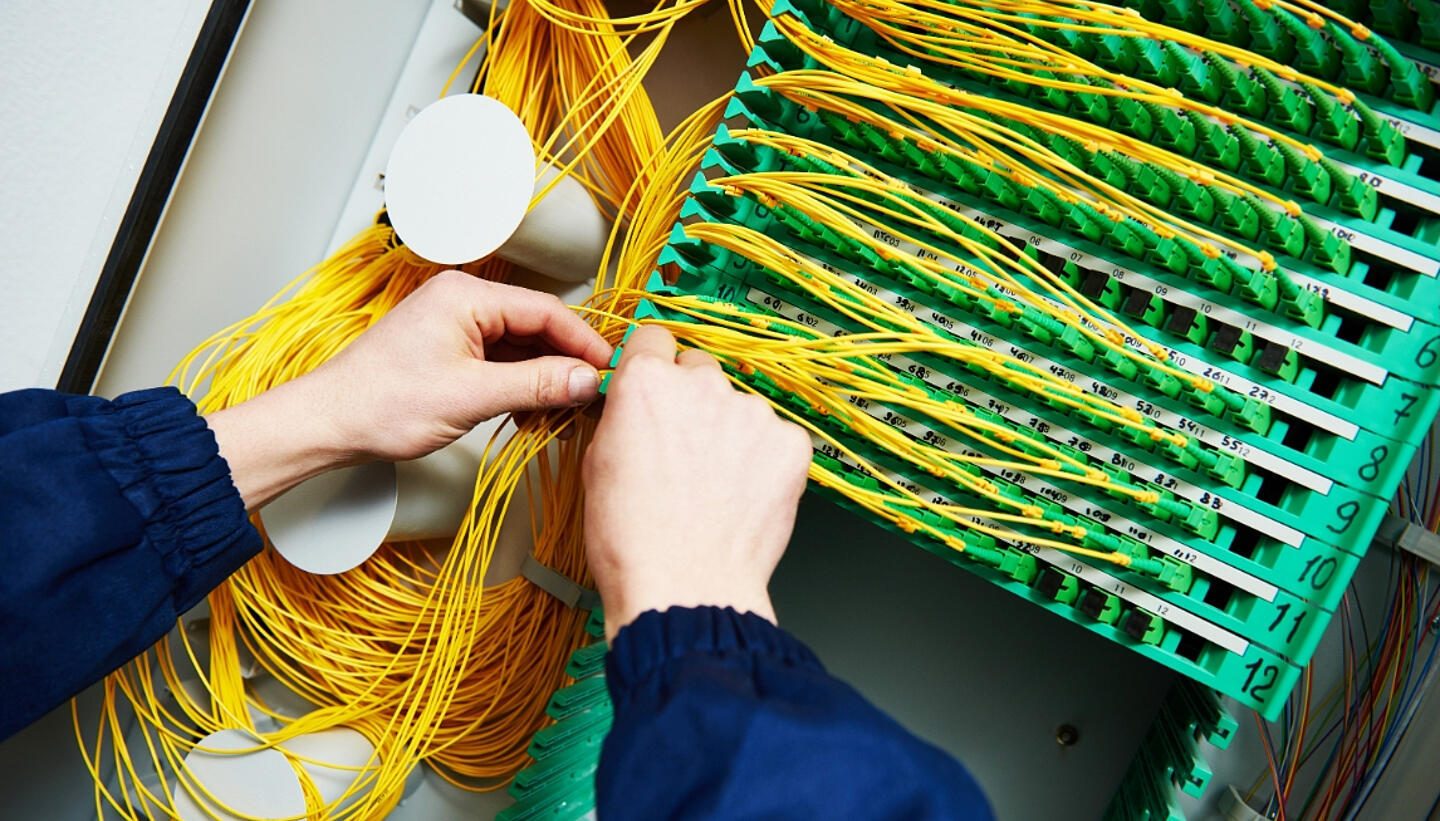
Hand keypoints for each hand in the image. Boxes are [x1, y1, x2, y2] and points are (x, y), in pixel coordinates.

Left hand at [207, 271, 611, 509]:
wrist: (330, 423)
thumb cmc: (382, 403)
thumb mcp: (472, 396)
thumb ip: (535, 385)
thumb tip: (587, 380)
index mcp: (467, 296)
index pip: (547, 310)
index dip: (585, 342)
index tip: (611, 370)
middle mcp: (463, 301)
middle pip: (538, 326)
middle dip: (568, 363)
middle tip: (597, 395)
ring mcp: (456, 325)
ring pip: (522, 347)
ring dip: (546, 378)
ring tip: (568, 411)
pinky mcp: (451, 349)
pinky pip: (502, 361)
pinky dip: (522, 385)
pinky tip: (535, 413)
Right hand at [582, 325, 811, 640]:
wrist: (685, 589)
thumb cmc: (633, 541)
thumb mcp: (595, 466)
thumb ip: (622, 418)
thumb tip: (633, 408)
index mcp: (646, 383)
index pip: (654, 339)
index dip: (653, 366)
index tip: (657, 388)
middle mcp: (702, 385)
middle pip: (700, 369)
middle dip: (693, 401)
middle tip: (685, 452)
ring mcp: (752, 413)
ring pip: (740, 407)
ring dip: (731, 433)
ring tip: (715, 487)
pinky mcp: (791, 445)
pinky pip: (776, 438)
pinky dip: (764, 462)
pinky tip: (743, 497)